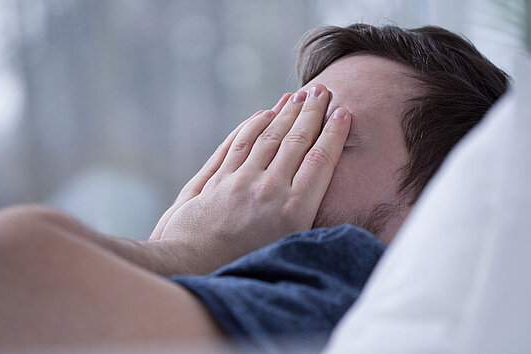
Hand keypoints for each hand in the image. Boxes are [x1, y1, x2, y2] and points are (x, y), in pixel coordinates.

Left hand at [153, 85, 350, 272]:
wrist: (188, 269)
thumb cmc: (240, 269)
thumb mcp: (284, 252)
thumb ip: (302, 220)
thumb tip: (319, 196)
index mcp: (292, 212)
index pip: (319, 161)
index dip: (333, 134)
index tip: (342, 113)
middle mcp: (268, 190)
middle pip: (295, 141)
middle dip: (310, 113)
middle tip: (321, 91)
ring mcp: (239, 181)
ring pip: (267, 137)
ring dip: (283, 113)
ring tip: (296, 95)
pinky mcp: (216, 180)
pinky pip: (237, 144)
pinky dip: (251, 125)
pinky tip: (262, 114)